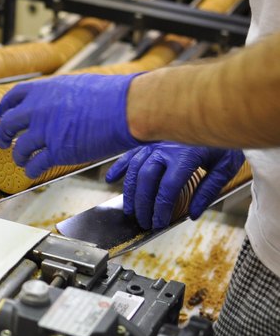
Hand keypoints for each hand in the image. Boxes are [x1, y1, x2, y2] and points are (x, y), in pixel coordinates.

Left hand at [0, 73, 141, 177]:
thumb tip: (57, 100)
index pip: (14, 97)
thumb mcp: (78, 84)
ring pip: (19, 148)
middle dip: (2, 135)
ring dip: (17, 156)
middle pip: (8, 124)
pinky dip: (31, 169)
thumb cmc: (113, 95)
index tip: (1, 114)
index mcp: (44, 90)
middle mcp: (38, 109)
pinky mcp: (58, 151)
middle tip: (3, 142)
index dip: (5, 107)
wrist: (127, 108)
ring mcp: (46, 131)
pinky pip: (36, 164)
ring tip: (20, 160)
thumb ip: (60, 94)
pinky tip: (32, 172)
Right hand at [106, 143, 244, 228]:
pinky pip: (130, 154)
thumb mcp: (225, 167)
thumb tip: (192, 214)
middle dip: (142, 203)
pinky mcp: (149, 139)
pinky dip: (119, 167)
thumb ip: (208, 191)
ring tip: (129, 209)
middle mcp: (165, 147)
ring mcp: (154, 142)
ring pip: (134, 168)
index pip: (167, 187)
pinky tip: (111, 179)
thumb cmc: (223, 140)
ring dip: (129, 191)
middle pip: (146, 179)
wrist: (219, 113)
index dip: (161, 207)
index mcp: (185, 155)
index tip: (158, 222)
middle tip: (143, 221)